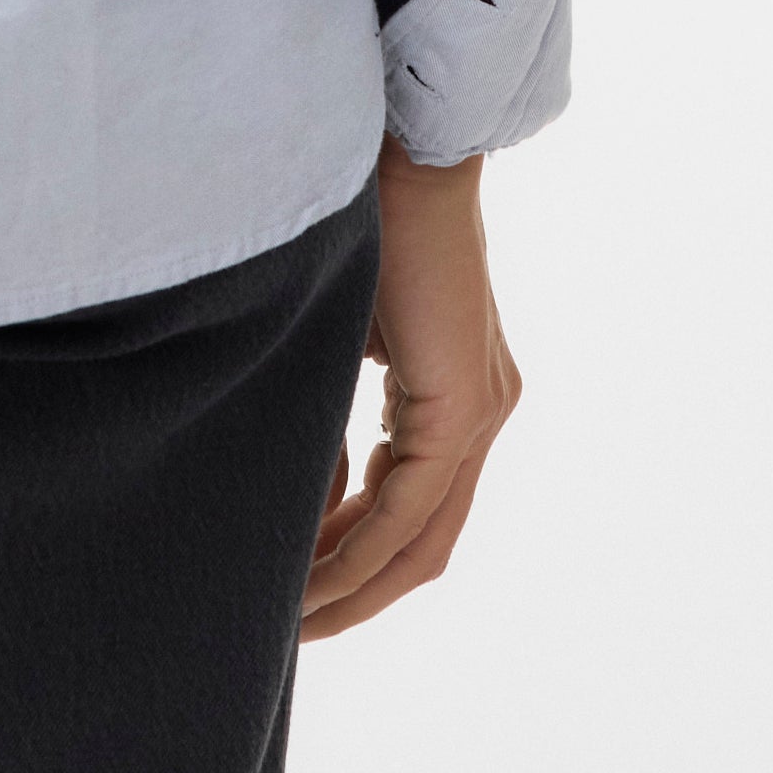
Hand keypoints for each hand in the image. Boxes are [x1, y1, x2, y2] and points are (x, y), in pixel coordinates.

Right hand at [300, 143, 522, 637]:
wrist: (398, 141)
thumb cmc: (357, 213)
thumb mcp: (339, 332)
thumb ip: (329, 408)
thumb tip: (305, 488)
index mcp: (455, 391)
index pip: (411, 509)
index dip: (356, 563)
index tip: (296, 590)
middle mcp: (482, 409)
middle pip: (424, 545)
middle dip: (354, 595)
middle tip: (290, 631)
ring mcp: (480, 409)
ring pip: (422, 539)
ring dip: (356, 586)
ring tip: (291, 620)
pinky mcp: (465, 401)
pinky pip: (413, 508)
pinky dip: (360, 549)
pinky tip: (310, 575)